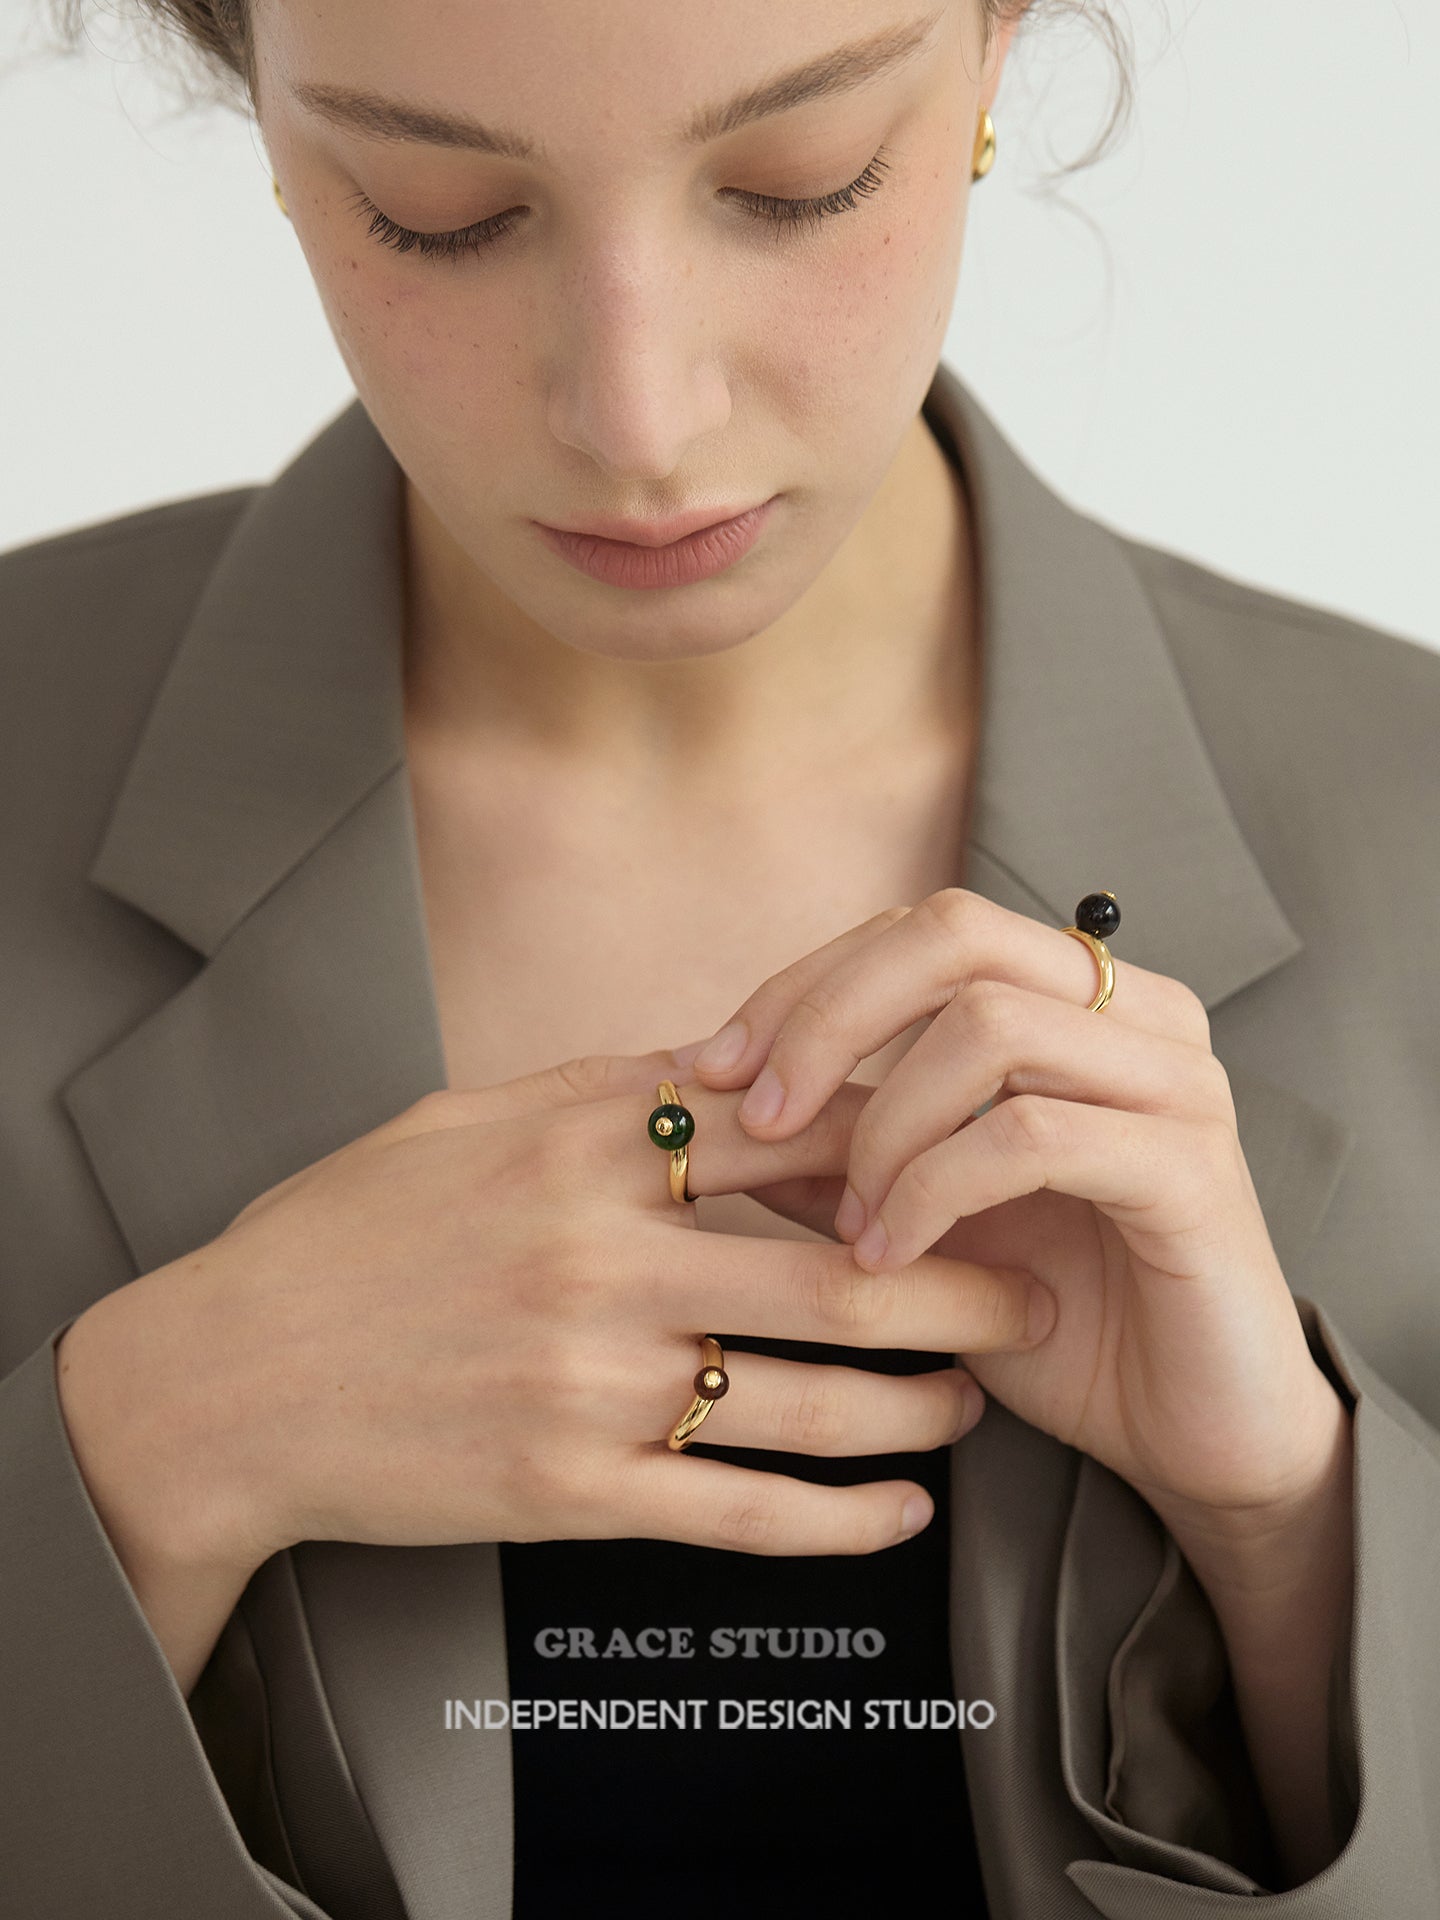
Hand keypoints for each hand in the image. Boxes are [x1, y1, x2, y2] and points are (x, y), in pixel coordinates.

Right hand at [68, 1045, 1053, 1574]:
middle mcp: (599, 1257)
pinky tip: (901, 1515)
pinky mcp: (565, 1490)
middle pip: (836, 1272)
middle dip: (964, 1285)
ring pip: (808, 1399)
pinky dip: (840, 1520)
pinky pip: (738, 1513)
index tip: (972, 1152)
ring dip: (921, 1403)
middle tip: (1040, 1288)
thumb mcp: (463, 1121)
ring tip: (981, 1399)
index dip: (905, 1142)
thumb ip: (603, 1092)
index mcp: (580, 1147)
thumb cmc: (343, 1237)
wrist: (226, 1379)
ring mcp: (587, 1381)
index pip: (792, 1129)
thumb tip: (731, 1061)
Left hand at [679, 890, 1345, 1531]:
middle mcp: (1139, 1014)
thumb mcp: (916, 1217)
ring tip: (849, 1226)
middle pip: (956, 934)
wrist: (1190, 1436)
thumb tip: (705, 1103)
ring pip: (989, 1027)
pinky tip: (889, 1259)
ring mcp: (1175, 1082)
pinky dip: (933, 1189)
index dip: (807, 984)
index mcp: (1079, 1000)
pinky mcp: (1191, 1167)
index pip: (921, 931)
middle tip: (755, 1113)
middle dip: (830, 1017)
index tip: (713, 1068)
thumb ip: (832, 1149)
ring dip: (884, 1126)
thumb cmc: (1058, 1316)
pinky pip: (1031, 1135)